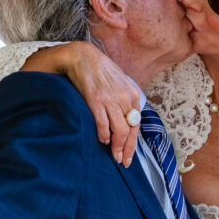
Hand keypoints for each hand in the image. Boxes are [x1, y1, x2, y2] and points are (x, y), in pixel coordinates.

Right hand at [21, 43, 139, 165]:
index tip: (129, 156)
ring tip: (112, 155)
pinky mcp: (96, 101)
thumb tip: (125, 122)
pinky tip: (102, 140)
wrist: (82, 56)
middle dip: (126, 149)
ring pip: (119, 131)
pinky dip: (103, 135)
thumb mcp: (119, 83)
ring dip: (116, 147)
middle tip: (122, 161)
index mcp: (133, 94)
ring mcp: (111, 100)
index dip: (133, 143)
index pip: (136, 124)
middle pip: (130, 131)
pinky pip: (103, 124)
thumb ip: (124, 100)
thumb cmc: (99, 71)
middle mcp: (125, 98)